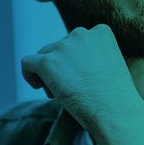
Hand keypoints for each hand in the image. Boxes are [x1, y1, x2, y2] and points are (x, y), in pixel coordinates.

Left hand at [21, 24, 143, 135]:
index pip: (77, 41)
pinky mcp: (47, 62)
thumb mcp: (110, 65)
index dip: (75, 60)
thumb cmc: (116, 98)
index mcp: (100, 31)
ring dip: (49, 73)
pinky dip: (29, 74)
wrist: (115, 113)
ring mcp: (63, 47)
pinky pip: (27, 62)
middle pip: (59, 47)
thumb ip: (91, 56)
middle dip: (62, 66)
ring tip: (60, 93)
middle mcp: (81, 33)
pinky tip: (38, 87)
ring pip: (43, 55)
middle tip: (72, 89)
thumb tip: (66, 62)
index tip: (82, 77)